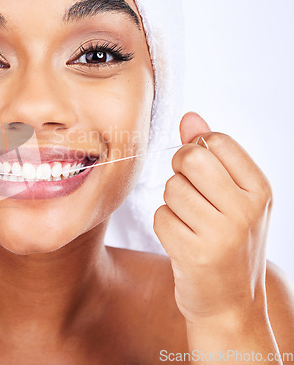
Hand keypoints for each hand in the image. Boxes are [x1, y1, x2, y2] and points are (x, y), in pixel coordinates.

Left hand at [153, 112, 272, 325]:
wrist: (230, 302)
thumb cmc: (228, 241)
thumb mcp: (232, 196)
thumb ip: (210, 154)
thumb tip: (190, 117)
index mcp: (260, 189)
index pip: (216, 140)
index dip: (196, 149)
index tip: (200, 170)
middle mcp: (245, 209)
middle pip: (190, 159)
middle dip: (179, 170)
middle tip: (188, 191)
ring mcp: (221, 233)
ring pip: (171, 188)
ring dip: (172, 203)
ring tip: (190, 222)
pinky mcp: (194, 254)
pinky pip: (160, 216)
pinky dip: (165, 225)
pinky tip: (182, 240)